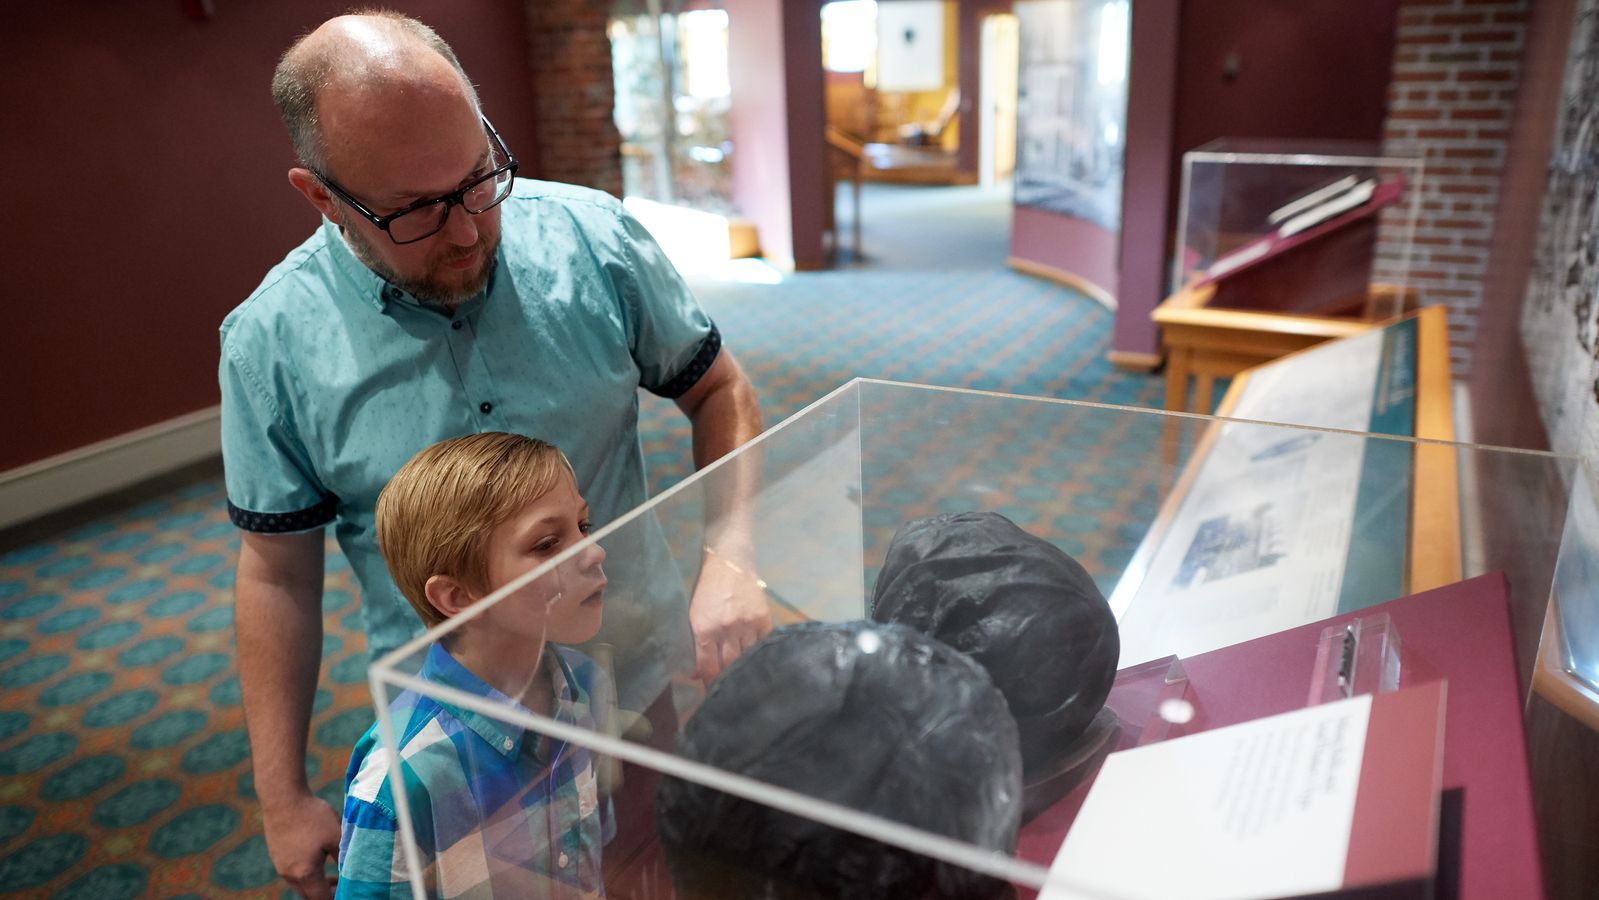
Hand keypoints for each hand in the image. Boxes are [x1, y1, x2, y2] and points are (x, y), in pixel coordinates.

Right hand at [262, 789, 339, 898]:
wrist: (283, 797)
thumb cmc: (312, 816)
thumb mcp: (336, 837)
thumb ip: (344, 858)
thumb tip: (352, 873)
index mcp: (305, 873)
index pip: (321, 899)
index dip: (336, 897)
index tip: (349, 893)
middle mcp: (289, 874)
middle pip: (309, 895)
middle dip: (327, 894)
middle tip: (343, 887)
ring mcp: (280, 866)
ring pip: (300, 885)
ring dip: (316, 884)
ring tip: (334, 876)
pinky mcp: (276, 856)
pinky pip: (293, 874)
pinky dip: (307, 874)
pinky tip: (318, 861)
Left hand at [689, 549, 772, 683]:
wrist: (730, 563)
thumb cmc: (707, 591)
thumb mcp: (694, 616)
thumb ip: (696, 645)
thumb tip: (696, 674)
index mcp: (704, 628)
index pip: (708, 666)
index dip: (709, 684)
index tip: (710, 695)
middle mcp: (726, 628)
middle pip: (728, 666)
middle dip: (726, 681)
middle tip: (727, 693)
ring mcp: (746, 624)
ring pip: (746, 658)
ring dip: (743, 670)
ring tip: (742, 682)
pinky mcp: (763, 619)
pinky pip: (762, 646)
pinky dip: (758, 655)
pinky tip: (756, 663)